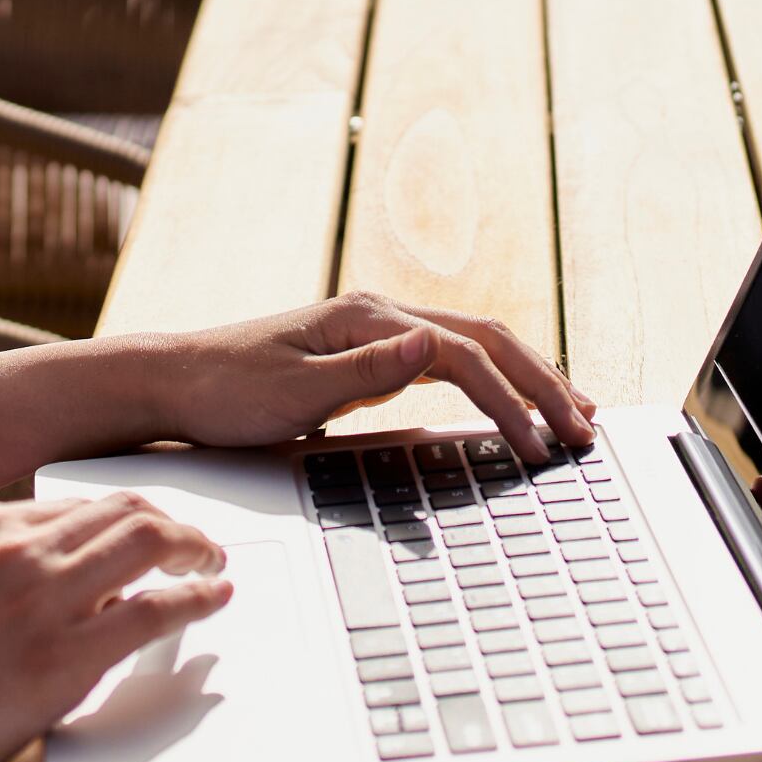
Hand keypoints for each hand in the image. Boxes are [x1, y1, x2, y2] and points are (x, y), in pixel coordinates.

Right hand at [0, 492, 227, 761]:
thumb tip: (56, 589)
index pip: (81, 504)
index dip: (129, 516)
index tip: (152, 531)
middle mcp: (17, 548)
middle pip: (125, 507)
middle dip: (172, 522)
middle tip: (198, 545)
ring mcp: (41, 598)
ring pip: (150, 539)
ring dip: (194, 547)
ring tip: (212, 566)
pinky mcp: (62, 656)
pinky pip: (155, 610)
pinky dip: (197, 598)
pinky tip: (213, 600)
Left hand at [149, 290, 596, 462]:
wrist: (173, 382)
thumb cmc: (224, 392)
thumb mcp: (292, 391)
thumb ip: (366, 370)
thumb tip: (430, 344)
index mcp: (367, 317)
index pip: (463, 355)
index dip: (509, 400)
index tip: (539, 446)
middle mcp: (379, 314)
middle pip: (486, 338)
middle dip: (542, 382)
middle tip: (588, 428)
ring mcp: (376, 331)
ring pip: (474, 345)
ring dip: (526, 377)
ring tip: (573, 413)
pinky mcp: (369, 352)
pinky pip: (449, 361)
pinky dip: (491, 381)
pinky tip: (510, 403)